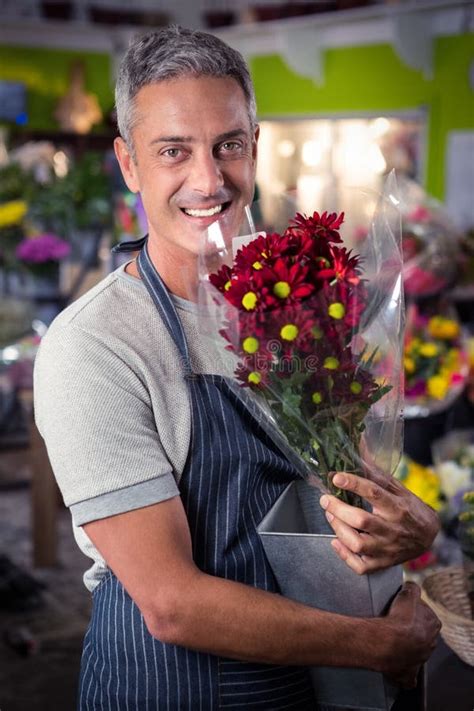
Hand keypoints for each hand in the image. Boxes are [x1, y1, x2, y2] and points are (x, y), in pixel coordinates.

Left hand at [319, 466, 439, 573]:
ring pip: (357, 543)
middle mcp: (392, 528)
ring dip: (338, 529)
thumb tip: (358, 446)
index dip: (354, 484)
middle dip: (338, 508)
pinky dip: (343, 555)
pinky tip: (335, 541)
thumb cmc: (409, 508)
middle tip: (325, 499)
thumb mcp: (397, 488)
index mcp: (397, 506)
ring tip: (330, 516)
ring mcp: (387, 548)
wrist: (429, 537)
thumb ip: (376, 472)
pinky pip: (360, 565)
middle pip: (361, 520)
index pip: (374, 493)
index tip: (337, 477)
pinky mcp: (382, 563)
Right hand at [377, 582, 440, 687]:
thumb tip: (411, 586)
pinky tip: (395, 666)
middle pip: (422, 636)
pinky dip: (402, 673)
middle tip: (396, 625)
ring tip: (390, 640)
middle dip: (412, 632)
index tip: (404, 610)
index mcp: (433, 625)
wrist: (388, 642)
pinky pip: (407, 677)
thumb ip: (412, 588)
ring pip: (415, 654)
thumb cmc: (400, 618)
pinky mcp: (408, 674)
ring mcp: (419, 660)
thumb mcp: (408, 594)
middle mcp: (430, 645)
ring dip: (405, 649)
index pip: (428, 616)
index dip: (415, 612)